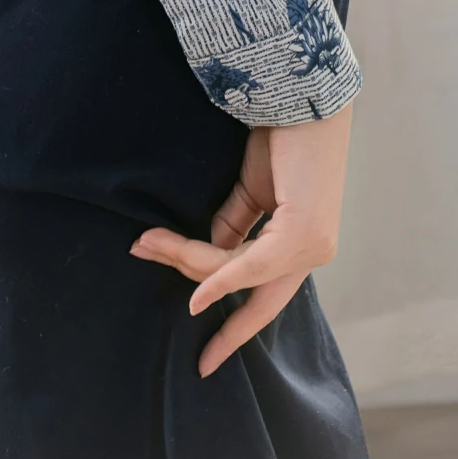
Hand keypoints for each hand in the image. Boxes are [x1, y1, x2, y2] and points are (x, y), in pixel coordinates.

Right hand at [129, 101, 352, 376]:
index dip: (233, 329)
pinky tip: (195, 295)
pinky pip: (251, 267)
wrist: (304, 95)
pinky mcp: (303, 237)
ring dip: (188, 259)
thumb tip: (208, 261)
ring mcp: (312, 248)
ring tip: (147, 242)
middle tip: (144, 259)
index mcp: (300, 243)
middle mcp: (313, 252)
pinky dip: (220, 279)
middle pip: (247, 292)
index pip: (265, 299)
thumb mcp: (251, 188)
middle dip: (200, 297)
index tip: (204, 362)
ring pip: (237, 273)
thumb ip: (233, 226)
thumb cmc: (283, 134)